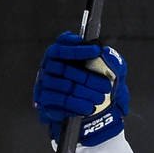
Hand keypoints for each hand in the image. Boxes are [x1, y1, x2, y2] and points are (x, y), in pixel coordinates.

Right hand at [33, 31, 127, 145]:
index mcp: (58, 52)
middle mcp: (48, 65)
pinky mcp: (45, 99)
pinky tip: (90, 107)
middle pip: (65, 69)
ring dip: (86, 93)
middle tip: (106, 86)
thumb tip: (108, 54)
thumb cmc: (93, 82)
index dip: (79, 48)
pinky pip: (61, 101)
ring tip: (100, 98)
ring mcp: (45, 82)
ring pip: (65, 86)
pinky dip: (77, 104)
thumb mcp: (105, 68)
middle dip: (88, 78)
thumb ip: (108, 59)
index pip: (63, 44)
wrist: (86, 106)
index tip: (97, 51)